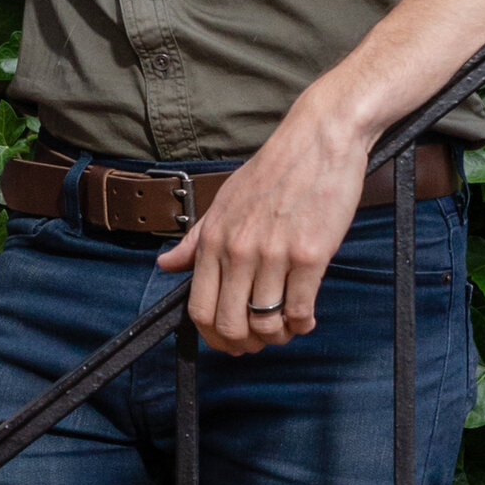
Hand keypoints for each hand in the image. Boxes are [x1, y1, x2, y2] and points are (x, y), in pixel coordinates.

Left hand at [158, 86, 374, 355]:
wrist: (319, 139)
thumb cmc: (274, 170)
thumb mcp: (224, 201)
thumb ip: (195, 239)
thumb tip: (166, 265)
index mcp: (214, 239)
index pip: (199, 309)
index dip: (213, 337)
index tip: (229, 341)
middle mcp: (238, 250)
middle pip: (230, 325)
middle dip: (245, 344)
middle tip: (260, 341)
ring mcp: (274, 254)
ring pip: (266, 324)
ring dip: (277, 337)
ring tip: (287, 327)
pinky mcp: (310, 255)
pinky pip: (299, 310)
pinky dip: (302, 324)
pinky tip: (306, 318)